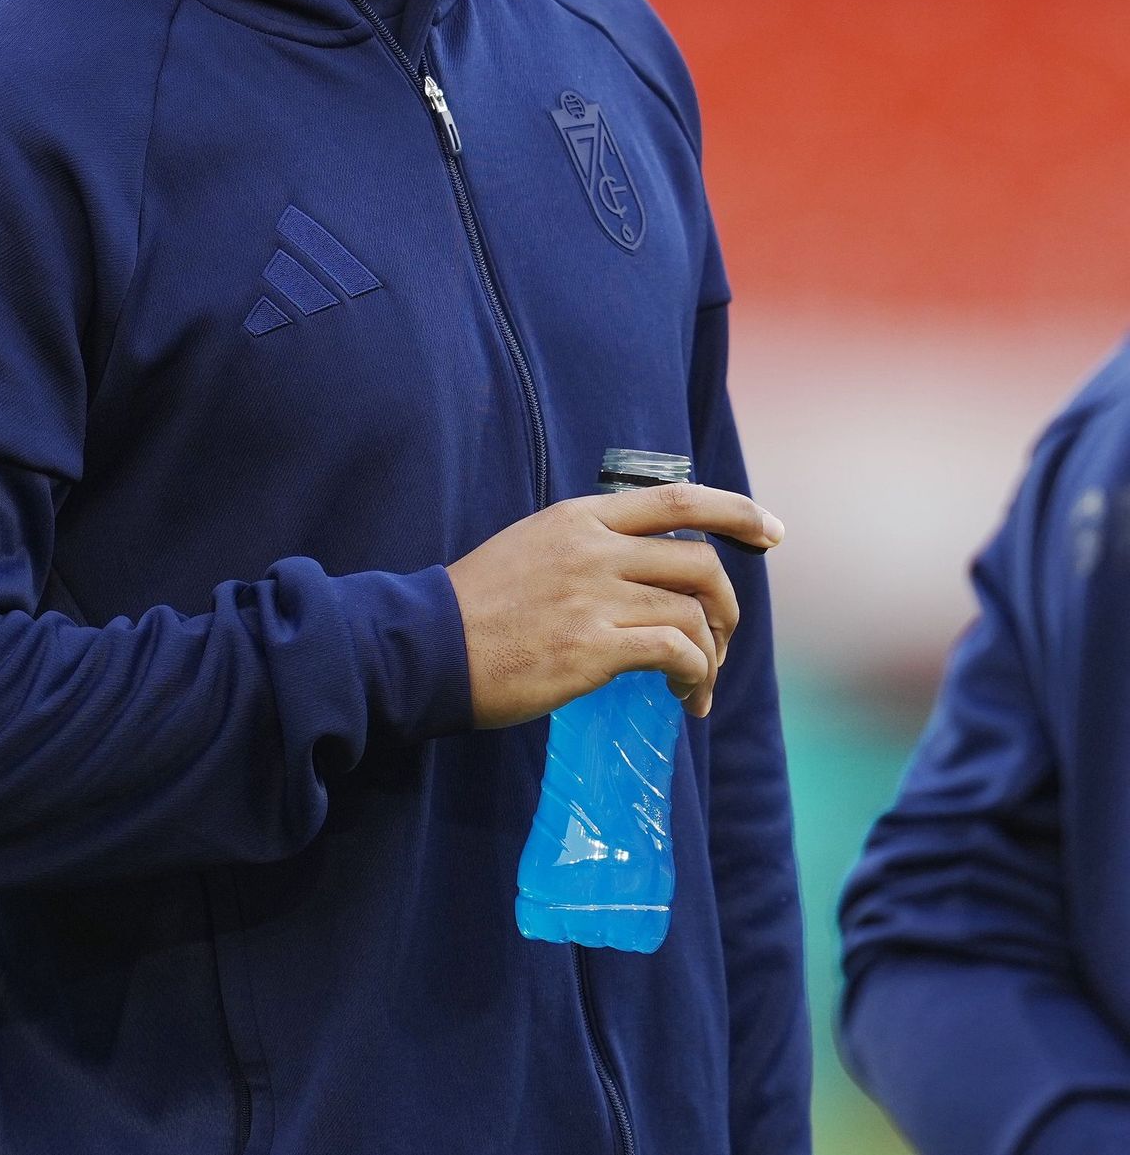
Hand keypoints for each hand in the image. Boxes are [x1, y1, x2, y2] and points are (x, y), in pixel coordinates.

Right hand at [444, 482, 784, 728]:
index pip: (677, 500)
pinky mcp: (594, 647)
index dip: (736, 512)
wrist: (426, 646)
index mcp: (580, 518)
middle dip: (727, 605)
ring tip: (695, 683)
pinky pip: (675, 653)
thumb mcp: (532, 548)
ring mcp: (595, 596)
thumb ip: (587, 549)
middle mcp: (594, 548)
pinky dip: (694, 677)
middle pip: (699, 562)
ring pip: (693, 613)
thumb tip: (639, 571)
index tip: (771, 532)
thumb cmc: (477, 606)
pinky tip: (683, 697)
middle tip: (723, 638)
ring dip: (711, 654)